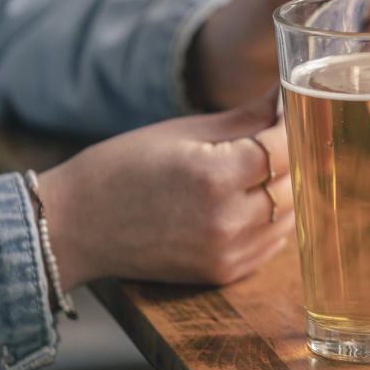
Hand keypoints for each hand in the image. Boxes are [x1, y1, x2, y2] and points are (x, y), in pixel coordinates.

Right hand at [38, 89, 293, 288]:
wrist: (75, 226)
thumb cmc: (124, 168)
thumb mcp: (183, 132)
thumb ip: (245, 118)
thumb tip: (286, 94)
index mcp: (214, 176)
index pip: (284, 147)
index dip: (293, 126)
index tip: (294, 112)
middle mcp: (226, 220)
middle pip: (293, 183)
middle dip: (294, 157)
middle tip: (286, 136)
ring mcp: (226, 253)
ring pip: (290, 216)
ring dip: (287, 190)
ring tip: (268, 168)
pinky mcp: (223, 274)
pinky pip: (272, 244)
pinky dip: (273, 220)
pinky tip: (254, 201)